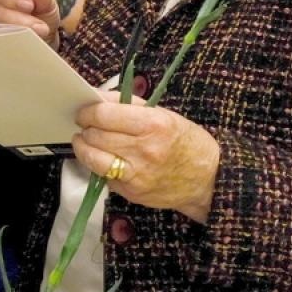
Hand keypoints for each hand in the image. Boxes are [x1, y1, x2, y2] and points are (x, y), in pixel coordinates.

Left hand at [73, 92, 219, 222]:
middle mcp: (144, 150)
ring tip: (85, 141)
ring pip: (93, 159)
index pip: (105, 115)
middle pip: (96, 136)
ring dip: (84, 148)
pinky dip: (98, 165)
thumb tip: (97, 98)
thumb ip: (128, 105)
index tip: (84, 111)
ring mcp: (136, 174)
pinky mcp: (132, 192)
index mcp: (153, 124)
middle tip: (85, 125)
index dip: (88, 112)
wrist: (208, 178)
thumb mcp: (163, 114)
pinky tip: (104, 158)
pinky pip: (103, 176)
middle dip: (86, 128)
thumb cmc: (185, 140)